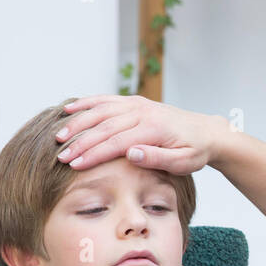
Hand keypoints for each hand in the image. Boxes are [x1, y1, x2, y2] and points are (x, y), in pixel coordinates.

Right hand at [53, 94, 228, 174]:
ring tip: (59, 136)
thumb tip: (131, 154)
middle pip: (103, 127)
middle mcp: (142, 112)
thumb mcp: (183, 162)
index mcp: (153, 129)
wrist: (207, 132)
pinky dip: (86, 103)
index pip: (116, 143)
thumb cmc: (195, 151)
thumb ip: (157, 159)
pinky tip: (68, 109)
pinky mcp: (134, 102)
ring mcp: (137, 104)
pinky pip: (106, 100)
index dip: (93, 154)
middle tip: (60, 156)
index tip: (74, 165)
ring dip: (78, 123)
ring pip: (101, 111)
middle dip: (80, 142)